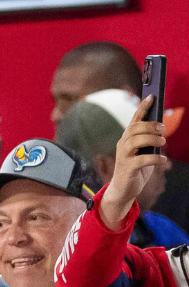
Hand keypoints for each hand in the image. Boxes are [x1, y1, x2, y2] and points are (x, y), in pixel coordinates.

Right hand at [99, 95, 168, 230]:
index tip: (151, 97)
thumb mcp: (143, 152)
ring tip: (162, 142)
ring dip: (152, 139)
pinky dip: (155, 158)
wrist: (123, 189)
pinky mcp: (128, 168)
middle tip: (163, 129)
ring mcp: (123, 156)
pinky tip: (163, 160)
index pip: (134, 120)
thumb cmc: (136, 169)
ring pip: (135, 141)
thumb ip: (149, 141)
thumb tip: (161, 129)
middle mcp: (123, 145)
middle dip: (150, 125)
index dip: (142, 108)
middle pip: (134, 128)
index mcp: (127, 139)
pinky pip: (142, 160)